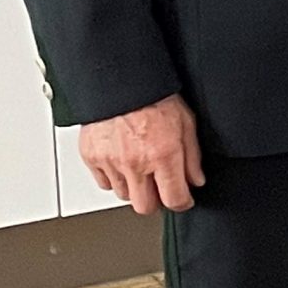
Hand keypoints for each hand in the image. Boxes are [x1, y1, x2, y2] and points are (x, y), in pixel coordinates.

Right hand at [78, 94, 203, 215]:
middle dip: (156, 201)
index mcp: (163, 154)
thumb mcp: (187, 122)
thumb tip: (195, 180)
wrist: (122, 80)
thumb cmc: (155, 95)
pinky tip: (123, 163)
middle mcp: (136, 163)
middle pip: (144, 206)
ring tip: (142, 168)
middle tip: (161, 188)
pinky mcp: (92, 157)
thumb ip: (192, 156)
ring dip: (135, 188)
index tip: (183, 199)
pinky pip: (104, 182)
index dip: (183, 202)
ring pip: (123, 195)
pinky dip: (114, 177)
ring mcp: (111, 162)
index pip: (174, 198)